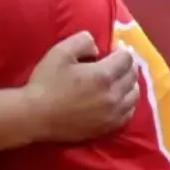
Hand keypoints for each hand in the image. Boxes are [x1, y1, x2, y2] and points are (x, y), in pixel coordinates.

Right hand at [25, 31, 139, 142]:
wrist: (35, 116)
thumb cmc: (46, 82)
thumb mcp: (60, 52)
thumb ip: (83, 41)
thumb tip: (97, 48)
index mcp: (103, 75)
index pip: (126, 59)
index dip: (123, 50)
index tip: (115, 48)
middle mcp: (113, 95)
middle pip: (132, 76)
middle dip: (128, 65)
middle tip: (119, 61)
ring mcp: (112, 114)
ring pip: (134, 96)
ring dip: (131, 84)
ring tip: (121, 79)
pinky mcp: (107, 127)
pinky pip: (128, 114)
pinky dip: (128, 103)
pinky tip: (121, 99)